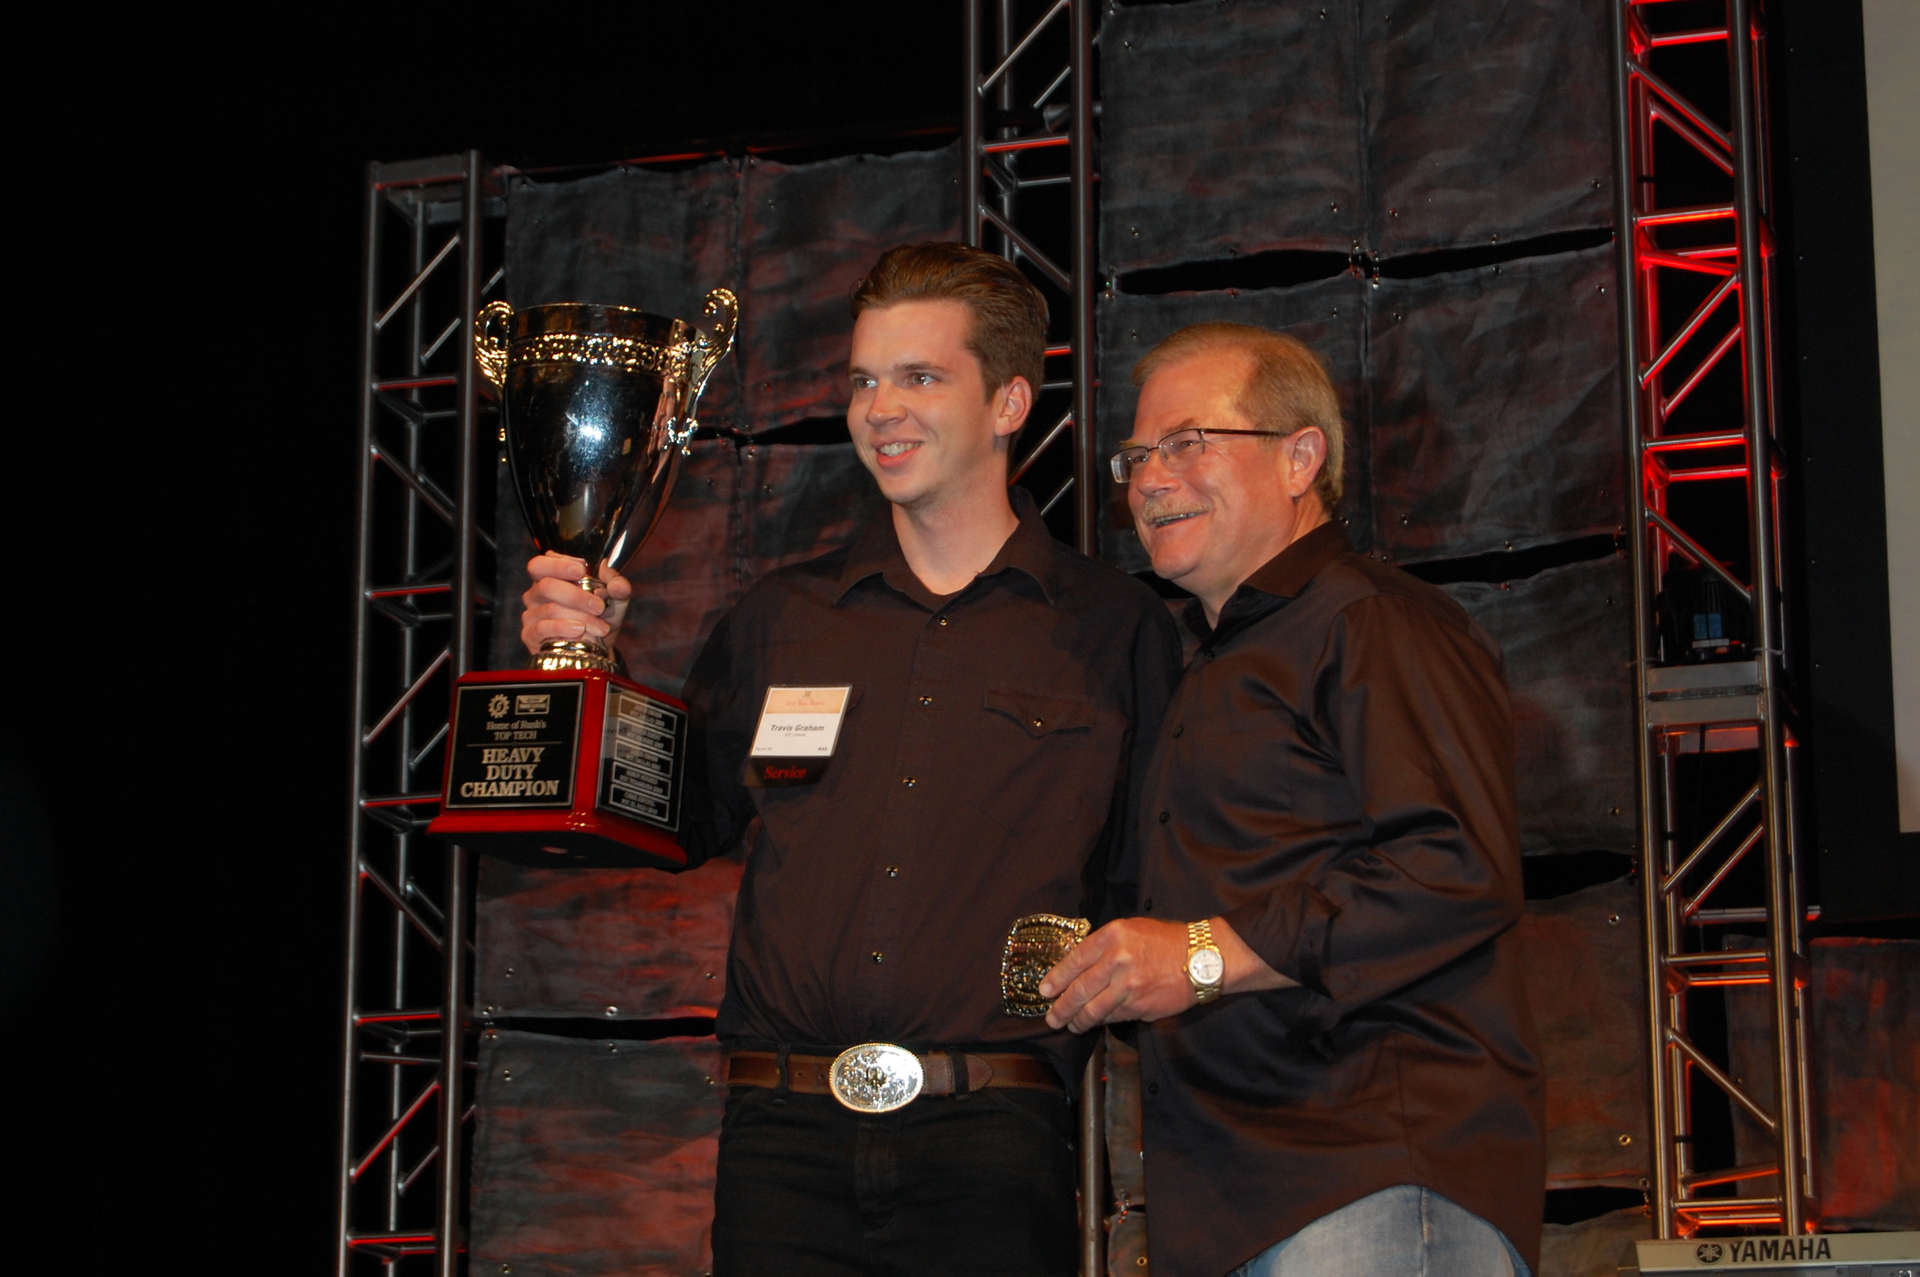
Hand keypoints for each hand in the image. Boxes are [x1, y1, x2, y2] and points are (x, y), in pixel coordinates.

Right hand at [520, 553, 633, 655]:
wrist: (597, 649)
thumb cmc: (600, 617)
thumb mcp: (615, 600)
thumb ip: (617, 586)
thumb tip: (613, 577)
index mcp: (551, 577)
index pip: (541, 563)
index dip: (558, 564)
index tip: (582, 570)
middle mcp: (537, 593)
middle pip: (546, 585)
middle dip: (576, 596)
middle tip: (599, 606)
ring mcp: (531, 614)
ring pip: (550, 609)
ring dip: (580, 617)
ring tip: (601, 627)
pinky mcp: (530, 635)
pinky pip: (542, 628)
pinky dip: (563, 628)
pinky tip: (579, 630)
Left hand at [1040, 915, 1297, 1032]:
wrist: (1201, 957)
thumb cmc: (1165, 941)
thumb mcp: (1131, 929)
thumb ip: (1104, 946)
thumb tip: (1076, 967)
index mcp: (1112, 936)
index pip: (1074, 960)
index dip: (1056, 978)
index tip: (1044, 991)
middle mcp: (1117, 960)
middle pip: (1078, 990)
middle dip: (1061, 1007)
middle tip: (1051, 1017)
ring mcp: (1128, 986)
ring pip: (1092, 1010)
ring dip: (1077, 1021)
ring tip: (1070, 1025)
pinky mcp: (1139, 1007)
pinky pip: (1113, 1018)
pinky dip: (1101, 1022)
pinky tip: (1096, 1023)